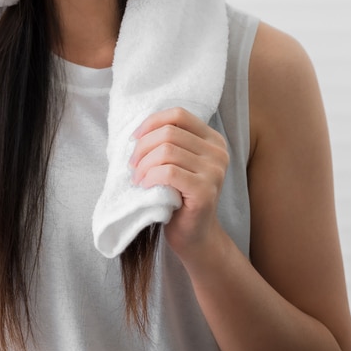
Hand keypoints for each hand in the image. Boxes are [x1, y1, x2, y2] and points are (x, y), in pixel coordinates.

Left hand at [129, 107, 229, 260]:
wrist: (194, 235)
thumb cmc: (179, 196)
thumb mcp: (177, 162)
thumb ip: (168, 142)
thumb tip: (138, 130)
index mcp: (213, 140)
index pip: (178, 115)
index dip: (152, 123)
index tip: (135, 139)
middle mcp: (218, 152)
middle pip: (169, 132)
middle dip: (142, 147)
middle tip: (132, 166)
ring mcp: (214, 172)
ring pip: (166, 151)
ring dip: (144, 165)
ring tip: (138, 178)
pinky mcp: (205, 191)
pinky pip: (168, 172)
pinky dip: (150, 177)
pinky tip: (145, 186)